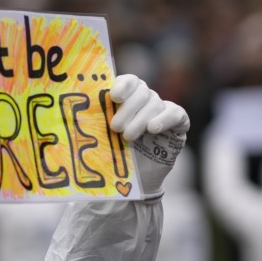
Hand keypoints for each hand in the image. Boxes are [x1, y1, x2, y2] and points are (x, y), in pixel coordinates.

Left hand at [110, 74, 189, 198]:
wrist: (135, 180)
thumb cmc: (117, 154)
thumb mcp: (105, 136)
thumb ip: (100, 121)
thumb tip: (82, 112)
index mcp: (128, 97)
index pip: (129, 81)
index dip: (123, 85)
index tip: (115, 97)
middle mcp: (146, 100)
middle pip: (142, 91)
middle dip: (127, 109)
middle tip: (115, 127)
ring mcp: (163, 111)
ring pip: (155, 103)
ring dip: (140, 119)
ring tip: (128, 138)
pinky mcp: (179, 124)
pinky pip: (177, 114)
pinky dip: (166, 119)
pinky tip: (153, 128)